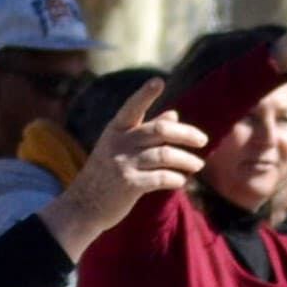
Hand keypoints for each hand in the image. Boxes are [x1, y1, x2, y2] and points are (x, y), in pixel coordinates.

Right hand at [40, 81, 207, 253]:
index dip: (145, 94)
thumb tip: (174, 114)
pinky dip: (175, 178)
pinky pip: (161, 178)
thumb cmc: (106, 174)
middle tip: (203, 140)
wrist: (84, 206)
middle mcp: (119, 143)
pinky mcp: (128, 185)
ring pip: (165, 155)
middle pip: (160, 131)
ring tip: (198, 165)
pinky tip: (182, 181)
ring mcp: (123, 163)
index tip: (159, 81)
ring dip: (186, 160)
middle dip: (186, 134)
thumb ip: (147, 130)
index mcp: (116, 129)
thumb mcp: (121, 147)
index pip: (132, 107)